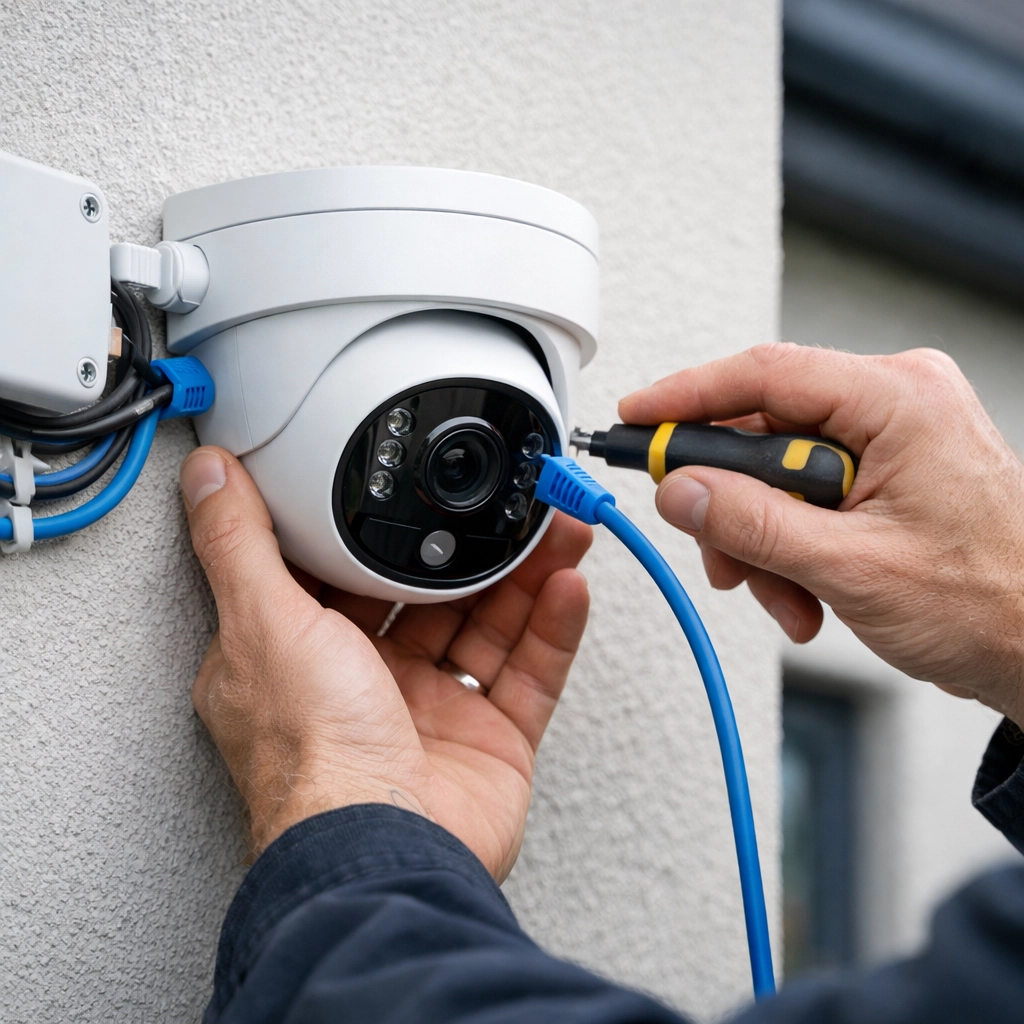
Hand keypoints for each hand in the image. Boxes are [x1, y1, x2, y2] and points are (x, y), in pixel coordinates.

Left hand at [180, 446, 591, 878]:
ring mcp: (431, 713)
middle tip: (505, 504)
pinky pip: (529, 673)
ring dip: (524, 574)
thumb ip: (239, 542)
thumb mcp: (262, 622)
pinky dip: (552, 630)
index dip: (386, 526)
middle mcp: (367, 684)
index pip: (348, 572)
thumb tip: (209, 475)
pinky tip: (566, 586)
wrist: (387, 853)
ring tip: (554, 530)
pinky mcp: (488, 741)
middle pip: (431, 594)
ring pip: (489, 625)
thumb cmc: (314, 759)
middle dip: (471, 547)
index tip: (418, 486)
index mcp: (305, 656)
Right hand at [620, 343, 1023, 725]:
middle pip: (764, 431)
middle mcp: (895, 405)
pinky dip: (791, 546)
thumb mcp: (850, 567)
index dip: (688, 396)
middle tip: (716, 550)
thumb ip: (753, 523)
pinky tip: (807, 594)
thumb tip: (683, 491)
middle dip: (734, 504)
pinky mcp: (884, 472)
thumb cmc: (991, 602)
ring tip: (786, 596)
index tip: (638, 417)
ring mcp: (891, 438)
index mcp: (898, 400)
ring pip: (778, 472)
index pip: (765, 374)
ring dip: (763, 541)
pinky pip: (806, 495)